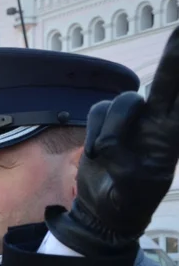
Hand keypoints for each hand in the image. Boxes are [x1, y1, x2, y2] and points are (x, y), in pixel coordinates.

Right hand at [48, 27, 178, 255]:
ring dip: (109, 128)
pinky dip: (95, 131)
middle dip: (177, 54)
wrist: (104, 211)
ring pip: (121, 101)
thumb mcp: (132, 190)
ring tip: (106, 154)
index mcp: (172, 136)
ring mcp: (133, 120)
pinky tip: (98, 152)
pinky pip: (99, 110)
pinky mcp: (108, 121)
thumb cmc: (126, 202)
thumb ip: (124, 164)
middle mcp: (158, 121)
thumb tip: (112, 143)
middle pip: (169, 79)